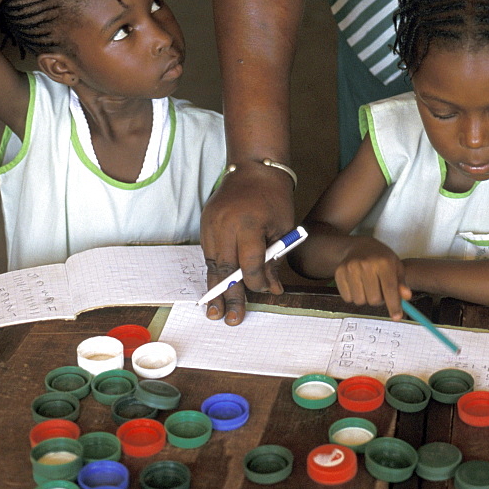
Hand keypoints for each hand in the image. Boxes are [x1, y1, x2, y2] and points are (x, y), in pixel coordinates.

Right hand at [199, 161, 294, 324]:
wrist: (254, 168)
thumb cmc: (274, 198)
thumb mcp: (283, 227)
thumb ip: (275, 259)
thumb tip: (272, 290)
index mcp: (248, 223)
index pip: (248, 263)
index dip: (257, 282)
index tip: (266, 291)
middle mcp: (225, 224)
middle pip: (225, 267)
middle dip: (230, 295)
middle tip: (231, 319)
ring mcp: (211, 223)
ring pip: (212, 262)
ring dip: (216, 287)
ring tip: (216, 312)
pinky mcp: (205, 222)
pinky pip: (208, 252)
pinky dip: (214, 269)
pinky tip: (216, 287)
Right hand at [334, 238, 411, 320]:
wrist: (359, 246)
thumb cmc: (381, 258)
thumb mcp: (396, 266)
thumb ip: (401, 283)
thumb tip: (407, 296)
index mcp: (384, 262)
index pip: (389, 289)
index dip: (394, 305)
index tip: (397, 317)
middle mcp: (366, 264)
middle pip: (374, 300)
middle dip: (379, 300)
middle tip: (379, 289)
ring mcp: (351, 268)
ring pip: (360, 301)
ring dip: (365, 298)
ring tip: (368, 286)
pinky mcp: (339, 273)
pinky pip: (347, 298)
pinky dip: (353, 296)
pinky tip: (357, 284)